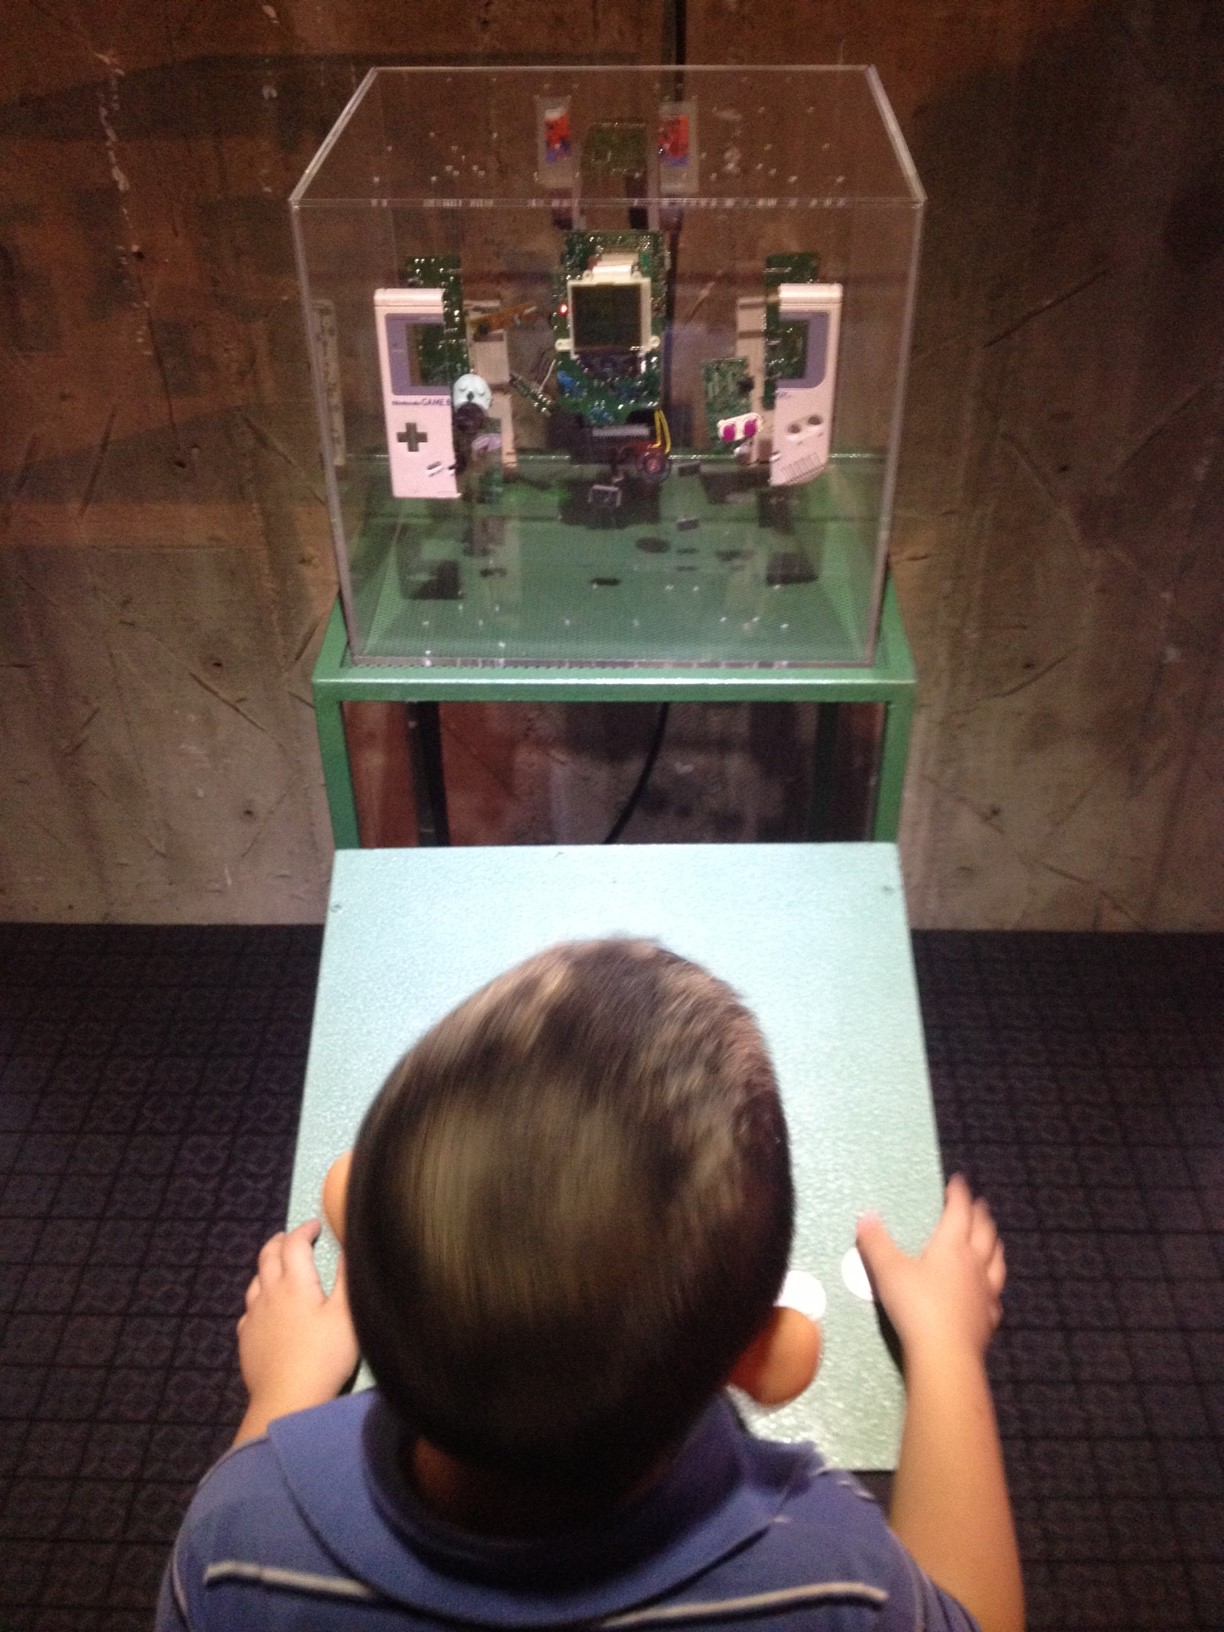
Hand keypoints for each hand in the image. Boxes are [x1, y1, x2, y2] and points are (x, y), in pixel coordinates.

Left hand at [234, 1220, 358, 1443]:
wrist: (288, 1399)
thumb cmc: (324, 1355)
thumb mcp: (346, 1315)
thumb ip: (346, 1278)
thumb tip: (346, 1247)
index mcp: (295, 1283)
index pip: (295, 1244)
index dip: (305, 1230)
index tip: (316, 1225)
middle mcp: (269, 1294)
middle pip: (268, 1256)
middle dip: (281, 1241)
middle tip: (293, 1237)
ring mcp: (254, 1317)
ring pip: (255, 1280)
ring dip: (267, 1265)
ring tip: (279, 1265)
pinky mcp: (246, 1339)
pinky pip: (249, 1308)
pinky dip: (259, 1296)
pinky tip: (266, 1307)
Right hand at [855, 1175, 1004, 1366]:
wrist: (945, 1354)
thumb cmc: (917, 1306)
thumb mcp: (888, 1271)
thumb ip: (876, 1243)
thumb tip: (865, 1215)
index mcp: (951, 1246)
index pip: (959, 1211)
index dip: (959, 1194)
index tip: (959, 1180)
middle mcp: (974, 1264)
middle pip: (984, 1232)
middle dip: (981, 1214)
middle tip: (980, 1203)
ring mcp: (985, 1291)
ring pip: (996, 1260)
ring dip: (994, 1244)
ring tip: (993, 1237)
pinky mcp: (988, 1318)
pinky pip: (995, 1295)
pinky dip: (994, 1285)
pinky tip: (991, 1291)